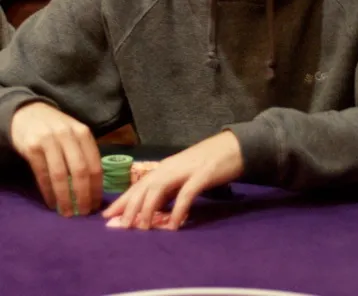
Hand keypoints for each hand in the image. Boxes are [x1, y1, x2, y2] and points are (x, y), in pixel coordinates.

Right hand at [10, 102, 102, 216]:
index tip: (97, 203)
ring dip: (65, 197)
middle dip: (84, 194)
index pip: (95, 163)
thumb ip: (84, 152)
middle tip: (85, 211)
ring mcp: (49, 140)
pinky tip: (52, 203)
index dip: (97, 186)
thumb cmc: (57, 128)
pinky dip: (48, 192)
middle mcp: (68, 135)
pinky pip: (42, 174)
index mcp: (83, 133)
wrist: (29, 112)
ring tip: (68, 212)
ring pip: (61, 175)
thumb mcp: (75, 133)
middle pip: (80, 170)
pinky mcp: (32, 148)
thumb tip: (95, 185)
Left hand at [103, 130, 243, 229]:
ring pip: (160, 188)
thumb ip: (170, 192)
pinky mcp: (203, 174)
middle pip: (144, 187)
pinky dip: (179, 209)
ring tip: (140, 227)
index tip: (107, 216)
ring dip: (148, 208)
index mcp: (165, 168)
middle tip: (118, 227)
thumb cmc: (208, 163)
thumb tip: (155, 213)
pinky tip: (174, 225)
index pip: (139, 185)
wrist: (234, 146)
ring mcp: (186, 169)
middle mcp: (171, 167)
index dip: (123, 200)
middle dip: (129, 206)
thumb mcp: (184, 177)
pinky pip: (187, 193)